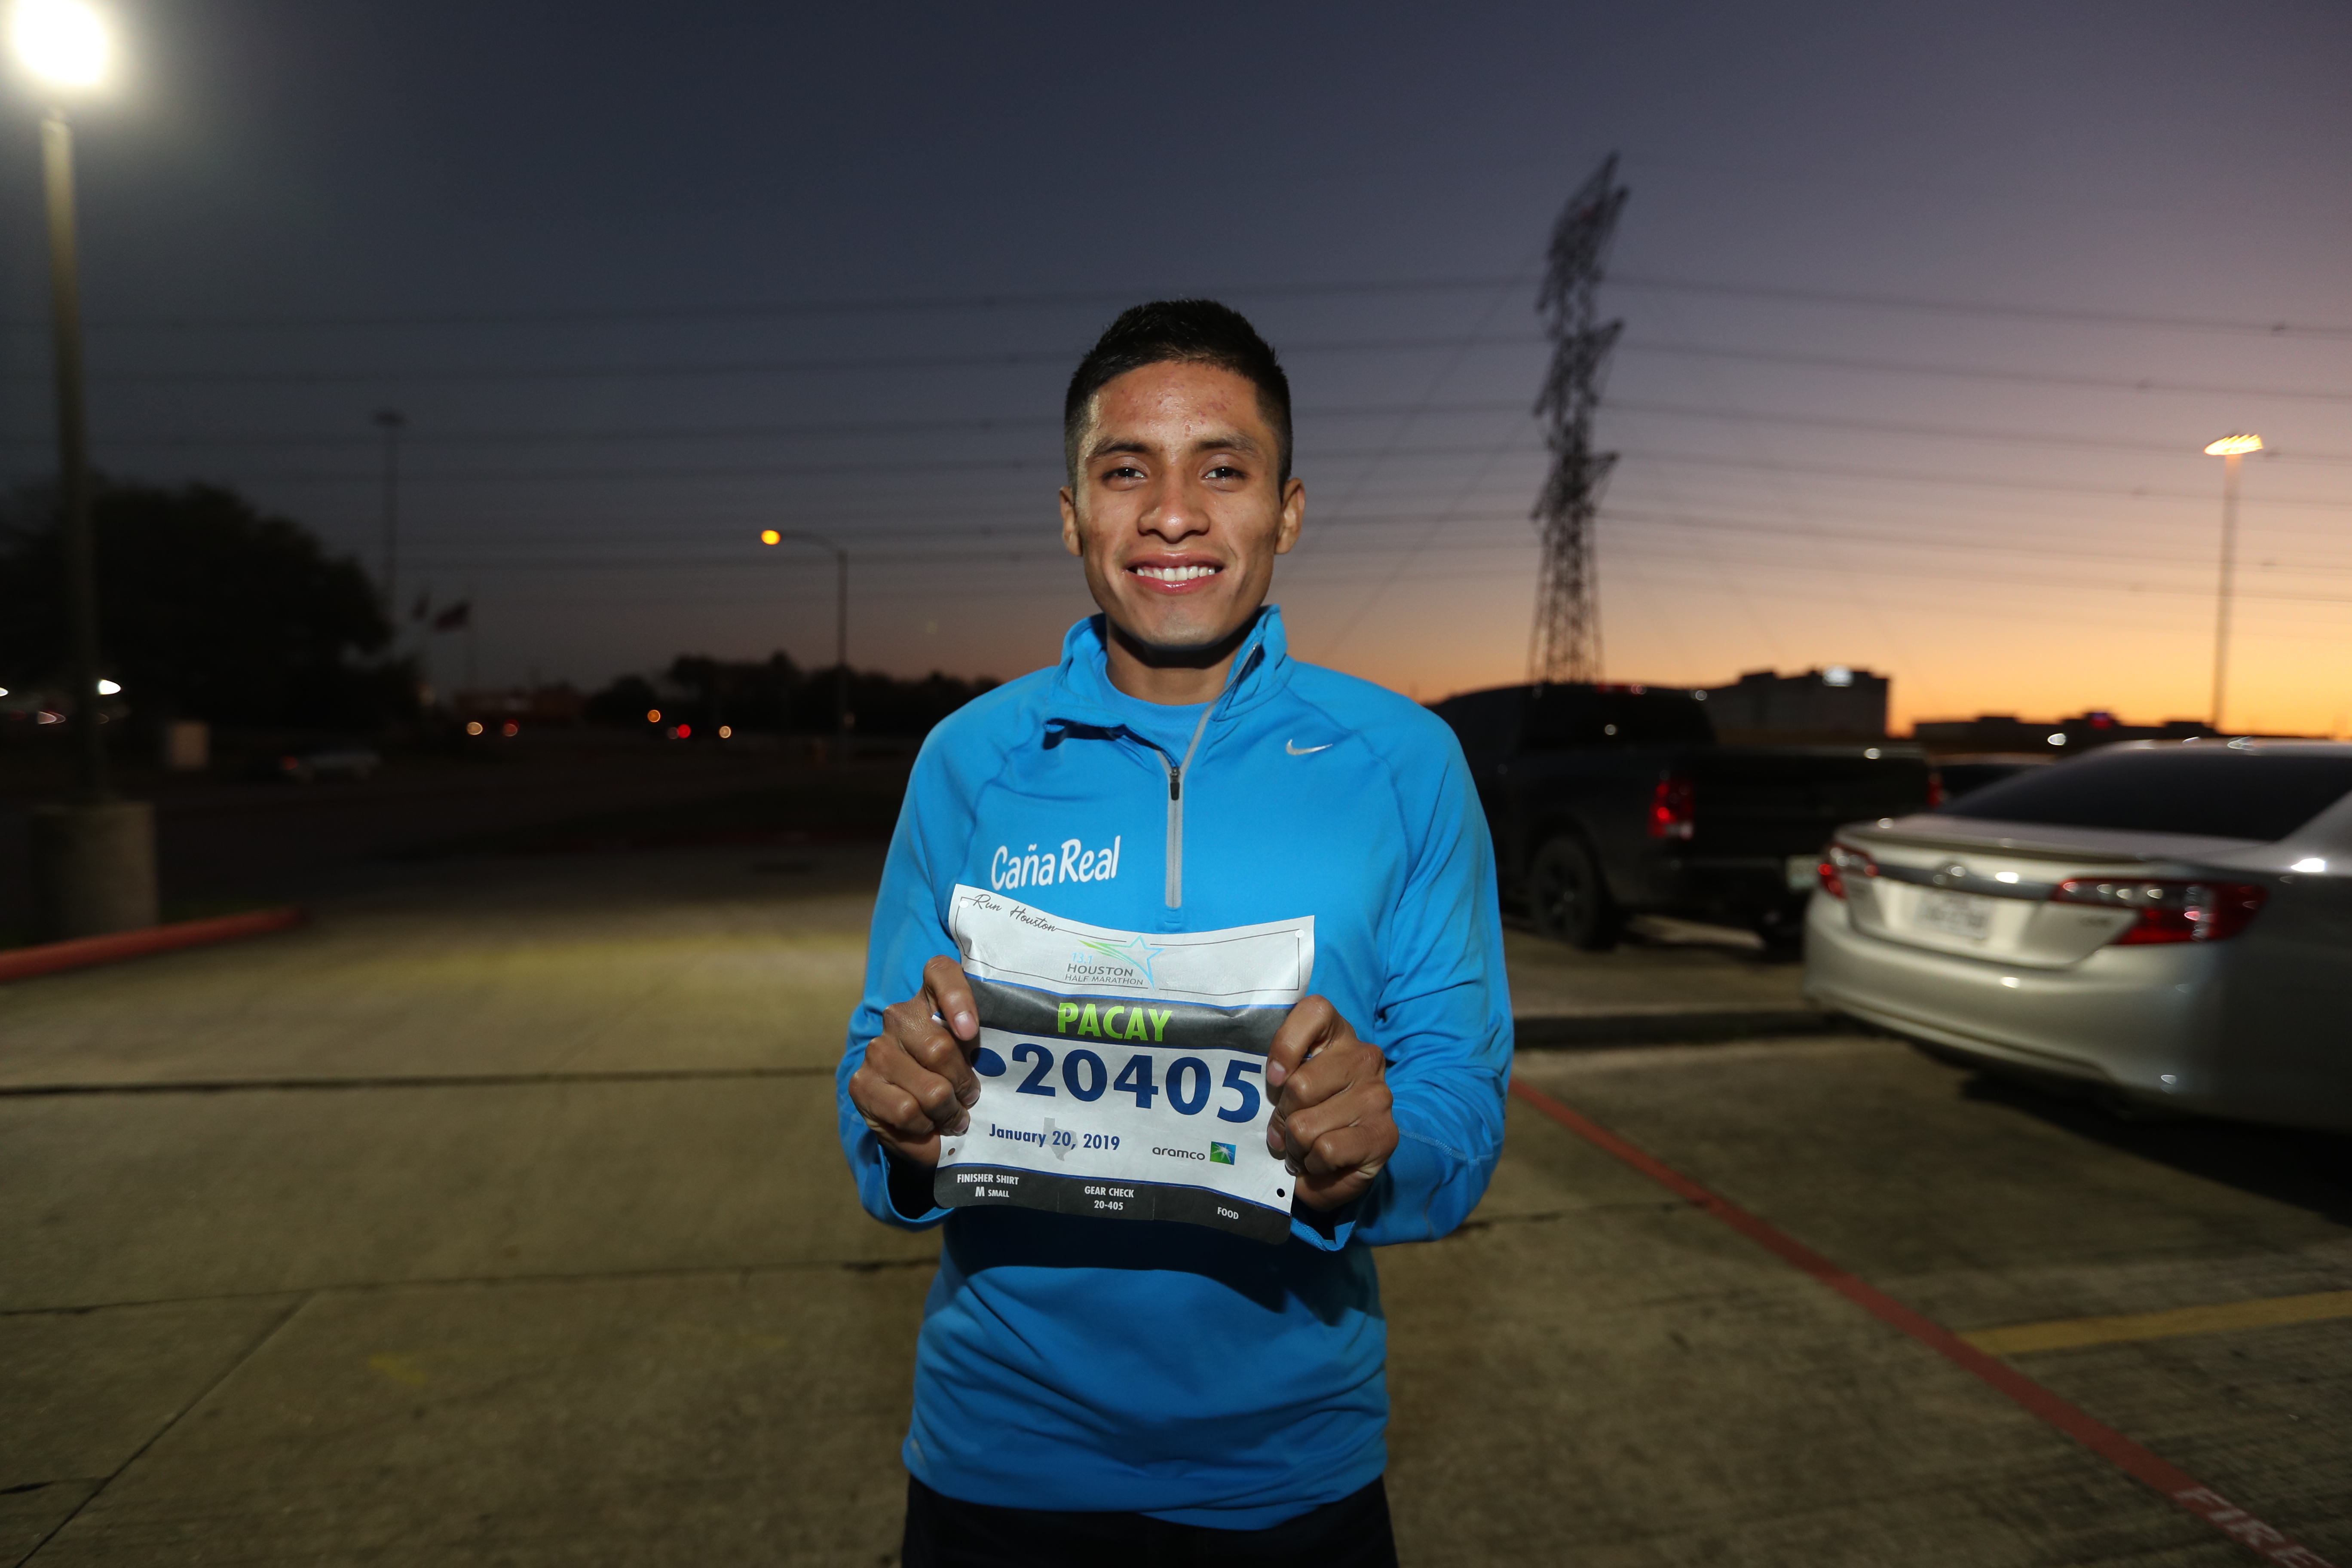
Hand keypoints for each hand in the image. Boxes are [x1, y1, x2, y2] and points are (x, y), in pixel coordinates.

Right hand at [848, 955, 981, 1169]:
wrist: (911, 1106)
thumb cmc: (953, 1073)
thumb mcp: (972, 1055)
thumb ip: (980, 1051)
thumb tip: (979, 1084)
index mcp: (931, 995)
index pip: (941, 973)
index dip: (957, 998)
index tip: (970, 1031)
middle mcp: (899, 1016)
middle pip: (940, 1049)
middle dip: (963, 1085)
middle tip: (970, 1100)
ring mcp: (878, 1048)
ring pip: (928, 1089)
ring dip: (947, 1113)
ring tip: (952, 1118)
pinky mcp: (861, 1082)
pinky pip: (905, 1111)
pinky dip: (923, 1127)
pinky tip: (926, 1126)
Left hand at [1264, 996, 1396, 1212]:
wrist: (1345, 1158)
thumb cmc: (1310, 1111)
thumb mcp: (1289, 1082)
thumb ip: (1280, 1071)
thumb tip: (1271, 1084)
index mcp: (1339, 1033)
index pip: (1313, 1012)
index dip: (1285, 1047)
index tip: (1275, 1078)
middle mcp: (1365, 1057)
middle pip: (1299, 1085)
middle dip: (1282, 1116)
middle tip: (1287, 1129)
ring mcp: (1377, 1096)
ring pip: (1306, 1125)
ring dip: (1295, 1146)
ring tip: (1302, 1148)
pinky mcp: (1384, 1134)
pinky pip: (1326, 1149)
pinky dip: (1313, 1164)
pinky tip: (1319, 1162)